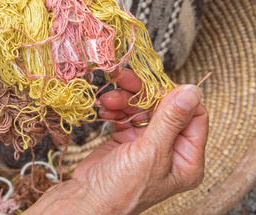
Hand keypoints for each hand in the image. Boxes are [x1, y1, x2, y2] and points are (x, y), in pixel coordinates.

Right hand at [27, 69, 207, 213]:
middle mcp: (170, 149)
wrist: (87, 200)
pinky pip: (126, 115)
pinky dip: (116, 109)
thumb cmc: (122, 188)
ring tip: (108, 100)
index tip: (153, 83)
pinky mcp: (127, 140)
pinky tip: (105, 110)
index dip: (175, 96)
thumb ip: (170, 120)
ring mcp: (148, 144)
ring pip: (143, 109)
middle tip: (124, 80)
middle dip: (142, 94)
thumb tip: (192, 91)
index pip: (193, 115)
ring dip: (125, 100)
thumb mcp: (151, 153)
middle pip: (164, 108)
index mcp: (186, 158)